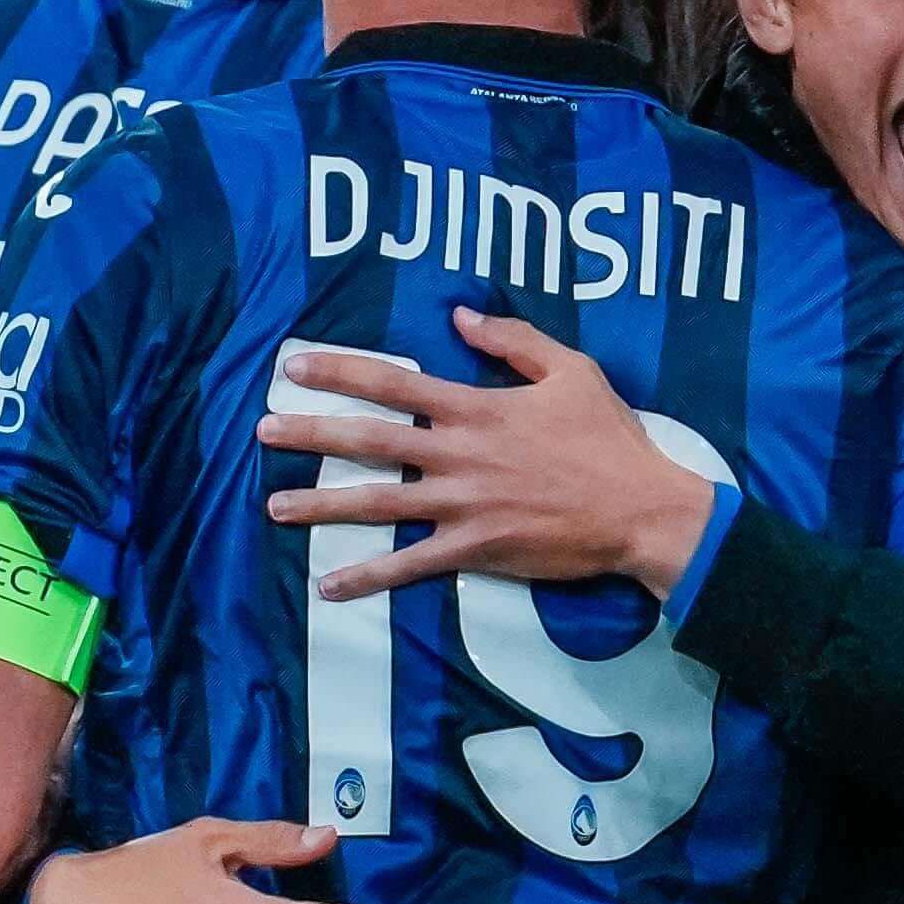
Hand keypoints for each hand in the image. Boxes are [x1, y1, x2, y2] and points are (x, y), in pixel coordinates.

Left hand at [268, 312, 719, 598]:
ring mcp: (461, 505)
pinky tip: (329, 586)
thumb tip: (460, 317)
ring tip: (274, 505)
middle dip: (310, 433)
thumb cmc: (610, 440)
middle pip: (368, 440)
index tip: (294, 365)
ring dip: (321, 504)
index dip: (339, 371)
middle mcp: (457, 454)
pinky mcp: (474, 550)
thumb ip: (513, 341)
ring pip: (376, 503)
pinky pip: (409, 566)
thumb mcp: (571, 371)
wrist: (641, 510)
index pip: (393, 383)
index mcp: (476, 408)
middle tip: (262, 429)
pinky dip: (367, 577)